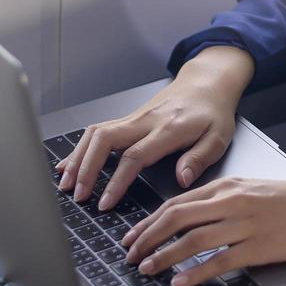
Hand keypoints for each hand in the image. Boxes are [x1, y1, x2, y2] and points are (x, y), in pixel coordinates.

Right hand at [54, 46, 255, 208]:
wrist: (207, 83)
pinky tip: (68, 165)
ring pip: (96, 133)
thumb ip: (200, 158)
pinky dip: (80, 148)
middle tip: (78, 196)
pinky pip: (98, 131)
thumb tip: (182, 179)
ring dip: (78, 158)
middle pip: (105, 139)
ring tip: (66, 184)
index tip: (105, 203)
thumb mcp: (219, 137)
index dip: (116, 181)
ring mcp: (134, 118)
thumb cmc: (213, 112)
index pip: (135, 156)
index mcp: (169, 129)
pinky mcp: (128, 119)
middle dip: (86, 168)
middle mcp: (146, 121)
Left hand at [119, 177, 285, 285]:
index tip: (134, 235)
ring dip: (164, 256)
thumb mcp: (256, 189)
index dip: (150, 221)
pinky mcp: (260, 247)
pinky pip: (220, 261)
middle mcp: (234, 201)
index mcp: (230, 185)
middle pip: (177, 218)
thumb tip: (192, 216)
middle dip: (147, 237)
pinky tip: (180, 281)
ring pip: (193, 240)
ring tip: (147, 268)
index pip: (178, 202)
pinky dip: (195, 272)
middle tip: (129, 253)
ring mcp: (246, 224)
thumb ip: (224, 198)